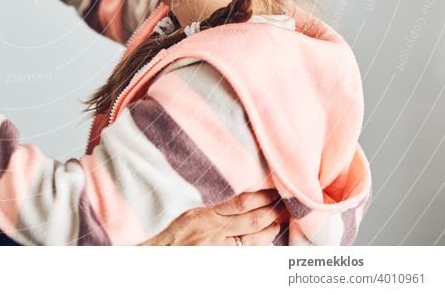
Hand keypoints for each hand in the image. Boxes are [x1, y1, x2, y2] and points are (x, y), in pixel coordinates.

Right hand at [140, 190, 288, 245]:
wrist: (162, 255)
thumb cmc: (175, 236)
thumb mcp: (192, 215)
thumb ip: (216, 211)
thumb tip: (241, 205)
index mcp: (207, 215)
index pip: (242, 202)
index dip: (262, 197)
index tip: (275, 191)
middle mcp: (215, 230)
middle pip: (253, 219)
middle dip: (273, 212)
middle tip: (288, 206)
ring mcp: (220, 247)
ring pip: (254, 238)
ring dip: (271, 229)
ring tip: (281, 220)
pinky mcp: (222, 259)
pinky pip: (246, 250)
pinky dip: (259, 244)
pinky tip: (268, 238)